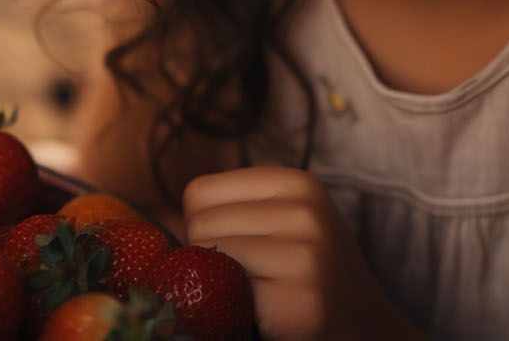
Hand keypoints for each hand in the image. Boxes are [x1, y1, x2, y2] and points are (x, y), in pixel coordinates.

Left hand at [182, 166, 422, 340]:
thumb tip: (139, 218)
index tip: (240, 250)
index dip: (205, 228)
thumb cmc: (309, 277)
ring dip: (221, 288)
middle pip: (199, 226)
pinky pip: (228, 299)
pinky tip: (270, 316)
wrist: (369, 331)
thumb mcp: (282, 224)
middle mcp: (304, 211)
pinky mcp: (299, 303)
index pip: (198, 192)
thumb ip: (228, 212)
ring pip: (208, 261)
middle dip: (209, 260)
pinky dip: (236, 314)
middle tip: (252, 282)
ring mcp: (306, 256)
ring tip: (262, 297)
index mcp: (296, 183)